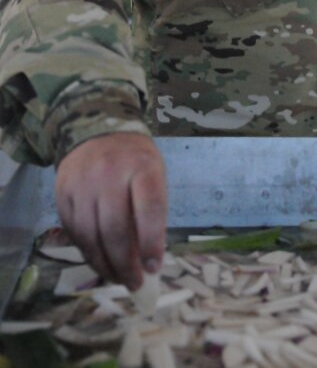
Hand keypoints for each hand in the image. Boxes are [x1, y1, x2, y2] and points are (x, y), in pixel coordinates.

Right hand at [55, 133, 166, 289]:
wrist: (98, 133)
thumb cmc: (135, 161)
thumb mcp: (154, 175)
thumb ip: (152, 213)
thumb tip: (148, 261)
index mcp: (142, 166)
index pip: (149, 208)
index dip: (151, 242)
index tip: (153, 268)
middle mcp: (110, 172)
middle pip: (115, 228)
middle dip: (125, 263)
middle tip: (135, 283)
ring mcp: (83, 182)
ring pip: (91, 235)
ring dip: (105, 265)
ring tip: (118, 279)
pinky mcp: (63, 192)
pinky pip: (74, 231)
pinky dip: (87, 253)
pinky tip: (100, 263)